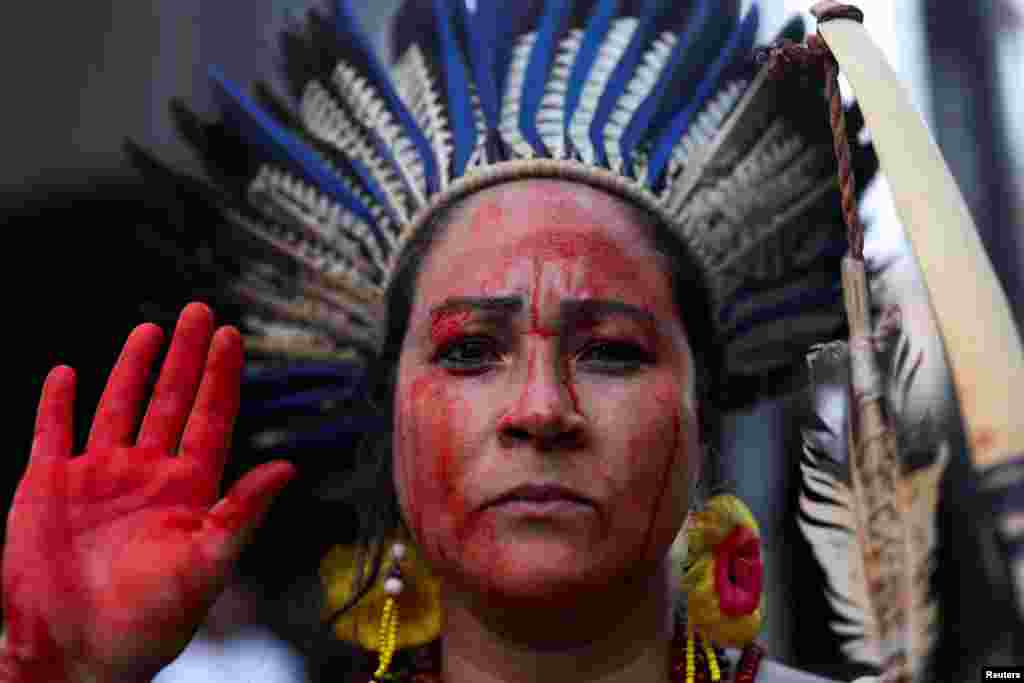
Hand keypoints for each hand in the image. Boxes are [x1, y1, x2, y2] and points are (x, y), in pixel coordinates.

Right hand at [2, 303, 294, 681]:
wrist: (76, 654)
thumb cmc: (150, 621)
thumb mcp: (206, 566)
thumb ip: (242, 513)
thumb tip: (290, 466)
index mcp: (188, 489)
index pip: (210, 418)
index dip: (221, 377)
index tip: (232, 335)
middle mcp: (147, 474)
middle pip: (170, 400)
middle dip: (185, 356)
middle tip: (199, 311)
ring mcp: (97, 476)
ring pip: (118, 406)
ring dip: (131, 368)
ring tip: (149, 330)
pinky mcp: (48, 487)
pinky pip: (52, 432)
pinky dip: (56, 403)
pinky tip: (65, 372)